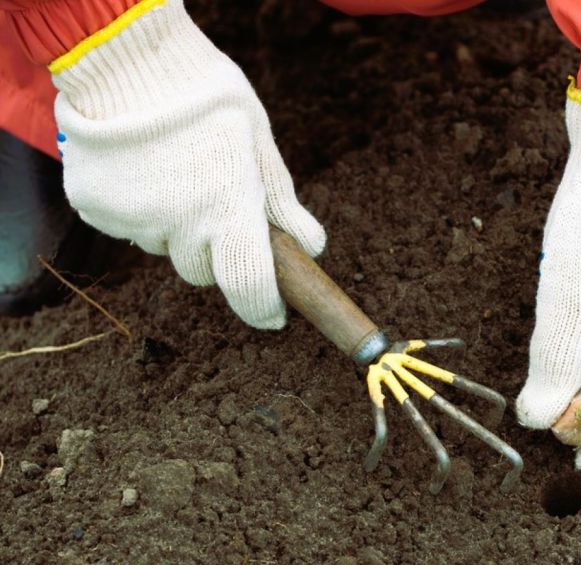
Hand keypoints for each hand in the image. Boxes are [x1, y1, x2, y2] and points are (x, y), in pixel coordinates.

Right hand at [51, 0, 323, 328]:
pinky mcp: (96, 209)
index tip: (273, 315)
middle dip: (214, 247)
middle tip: (213, 198)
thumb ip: (281, 203)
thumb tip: (311, 248)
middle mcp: (180, 226)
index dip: (263, 307)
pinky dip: (137, 208)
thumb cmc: (208, 99)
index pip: (249, 286)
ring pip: (163, 246)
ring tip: (174, 171)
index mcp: (228, 212)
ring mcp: (133, 221)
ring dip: (173, 225)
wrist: (126, 59)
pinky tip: (141, 168)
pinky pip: (127, 227)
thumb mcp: (258, 145)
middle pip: (202, 268)